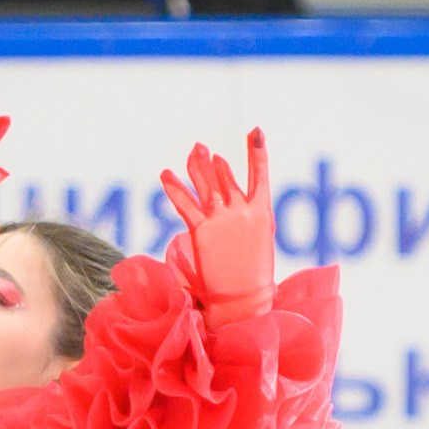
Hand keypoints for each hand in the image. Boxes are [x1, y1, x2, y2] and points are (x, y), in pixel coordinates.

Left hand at [159, 129, 274, 323]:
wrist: (242, 298)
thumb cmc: (253, 273)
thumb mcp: (259, 239)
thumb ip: (249, 215)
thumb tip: (236, 197)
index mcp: (262, 212)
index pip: (261, 174)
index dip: (257, 151)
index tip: (255, 131)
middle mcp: (242, 210)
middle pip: (225, 176)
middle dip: (211, 162)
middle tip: (200, 148)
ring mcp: (222, 219)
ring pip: (206, 184)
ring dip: (197, 165)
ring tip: (194, 151)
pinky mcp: (202, 231)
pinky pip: (185, 203)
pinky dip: (174, 187)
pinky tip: (166, 174)